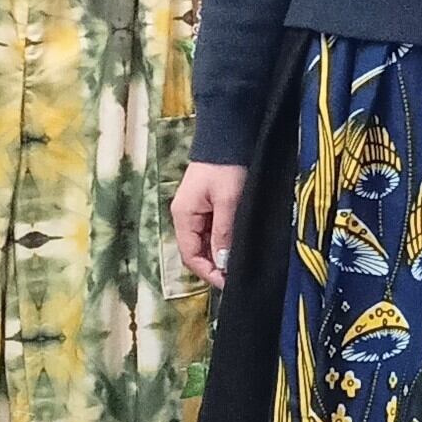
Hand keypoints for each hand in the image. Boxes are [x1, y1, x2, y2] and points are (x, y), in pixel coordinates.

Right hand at [172, 162, 246, 290]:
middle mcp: (185, 216)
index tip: (227, 283)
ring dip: (219, 255)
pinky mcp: (207, 207)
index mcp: (183, 215)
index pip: (190, 255)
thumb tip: (222, 262)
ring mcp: (196, 212)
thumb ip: (224, 233)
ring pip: (205, 243)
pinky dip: (222, 242)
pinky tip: (236, 248)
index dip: (207, 272)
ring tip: (238, 264)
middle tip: (236, 277)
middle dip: (214, 266)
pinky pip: (212, 232)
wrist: (228, 138)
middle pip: (196, 251)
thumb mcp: (228, 201)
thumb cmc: (226, 167)